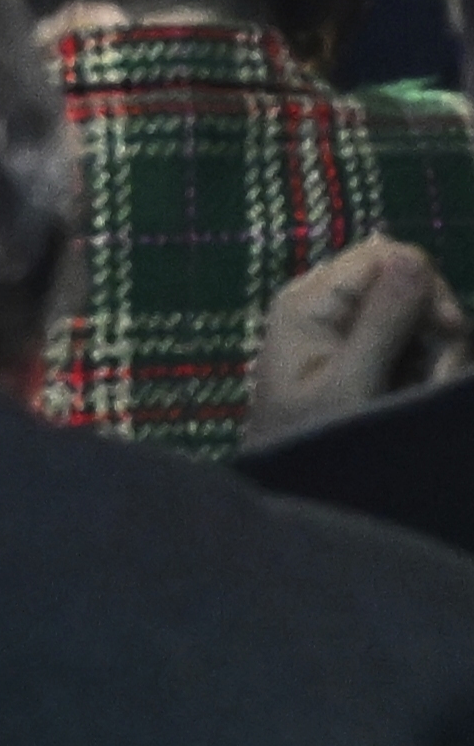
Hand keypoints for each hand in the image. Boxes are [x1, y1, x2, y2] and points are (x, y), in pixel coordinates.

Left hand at [250, 236, 470, 441]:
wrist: (297, 489)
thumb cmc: (312, 439)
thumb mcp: (348, 386)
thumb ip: (381, 323)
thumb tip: (412, 258)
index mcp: (310, 300)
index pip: (386, 256)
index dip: (427, 286)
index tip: (448, 332)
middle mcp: (331, 305)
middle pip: (412, 284)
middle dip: (437, 330)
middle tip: (436, 376)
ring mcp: (354, 330)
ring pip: (425, 319)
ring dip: (439, 357)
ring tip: (420, 395)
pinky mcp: (374, 357)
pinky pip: (422, 347)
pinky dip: (433, 371)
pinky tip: (422, 396)